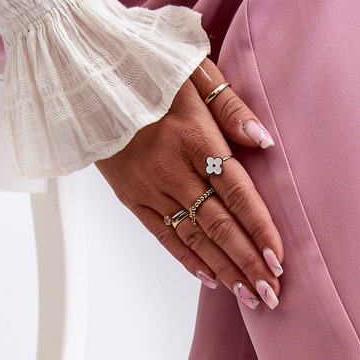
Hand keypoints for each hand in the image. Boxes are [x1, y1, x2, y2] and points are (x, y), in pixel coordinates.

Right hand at [95, 58, 284, 309]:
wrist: (80, 68)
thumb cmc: (145, 64)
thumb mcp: (192, 67)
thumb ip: (230, 106)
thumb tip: (263, 141)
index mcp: (194, 137)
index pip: (237, 193)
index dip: (260, 228)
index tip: (279, 258)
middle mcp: (172, 169)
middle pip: (219, 225)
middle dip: (248, 263)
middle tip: (273, 292)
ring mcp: (149, 186)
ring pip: (194, 237)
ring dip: (225, 270)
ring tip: (250, 295)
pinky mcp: (130, 196)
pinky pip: (163, 235)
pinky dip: (188, 259)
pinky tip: (212, 279)